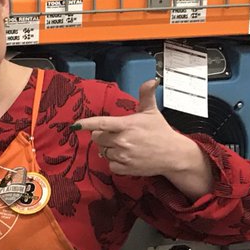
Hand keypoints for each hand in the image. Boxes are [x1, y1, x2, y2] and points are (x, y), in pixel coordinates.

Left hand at [73, 79, 207, 180]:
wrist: (173, 155)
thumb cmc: (161, 132)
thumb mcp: (152, 112)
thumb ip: (146, 95)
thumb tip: (150, 81)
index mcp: (127, 125)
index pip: (101, 123)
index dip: (87, 124)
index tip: (76, 125)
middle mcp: (122, 140)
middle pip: (97, 138)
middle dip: (102, 135)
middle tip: (116, 134)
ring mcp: (123, 155)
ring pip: (102, 151)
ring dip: (109, 148)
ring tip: (124, 146)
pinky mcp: (124, 168)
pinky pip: (109, 164)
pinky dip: (115, 161)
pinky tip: (126, 156)